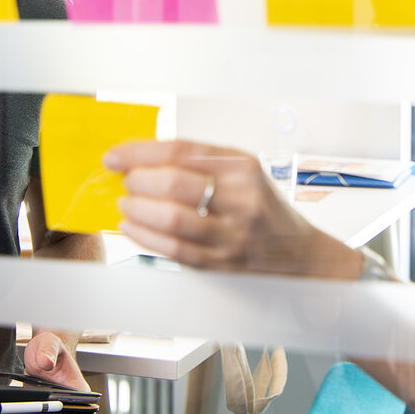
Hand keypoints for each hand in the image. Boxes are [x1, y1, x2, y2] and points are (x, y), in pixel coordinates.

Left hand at [6, 329, 92, 413]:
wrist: (43, 353)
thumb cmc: (50, 349)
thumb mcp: (49, 343)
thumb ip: (48, 351)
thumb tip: (46, 363)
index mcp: (79, 392)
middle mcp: (69, 406)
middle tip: (11, 412)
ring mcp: (54, 413)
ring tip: (3, 411)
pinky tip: (3, 410)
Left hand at [103, 139, 361, 278]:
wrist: (299, 254)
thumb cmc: (262, 208)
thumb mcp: (243, 174)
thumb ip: (200, 164)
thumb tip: (141, 160)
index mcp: (244, 166)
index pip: (183, 151)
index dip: (141, 152)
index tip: (115, 156)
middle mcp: (242, 197)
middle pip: (175, 181)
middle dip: (138, 180)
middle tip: (124, 182)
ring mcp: (234, 232)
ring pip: (172, 217)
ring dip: (138, 209)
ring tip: (126, 204)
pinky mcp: (223, 262)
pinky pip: (175, 248)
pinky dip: (146, 237)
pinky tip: (133, 228)